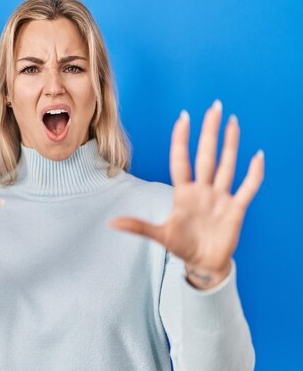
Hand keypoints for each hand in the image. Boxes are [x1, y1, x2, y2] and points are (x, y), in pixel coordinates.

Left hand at [110, 100, 264, 289]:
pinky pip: (247, 188)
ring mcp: (220, 197)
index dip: (181, 140)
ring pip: (227, 165)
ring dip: (231, 144)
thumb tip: (111, 223)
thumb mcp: (160, 236)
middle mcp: (203, 189)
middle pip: (207, 155)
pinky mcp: (236, 209)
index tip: (183, 118)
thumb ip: (139, 227)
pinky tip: (258, 156)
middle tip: (215, 107)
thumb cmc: (182, 245)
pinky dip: (254, 174)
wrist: (203, 263)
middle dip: (210, 132)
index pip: (181, 160)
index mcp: (183, 192)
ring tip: (233, 122)